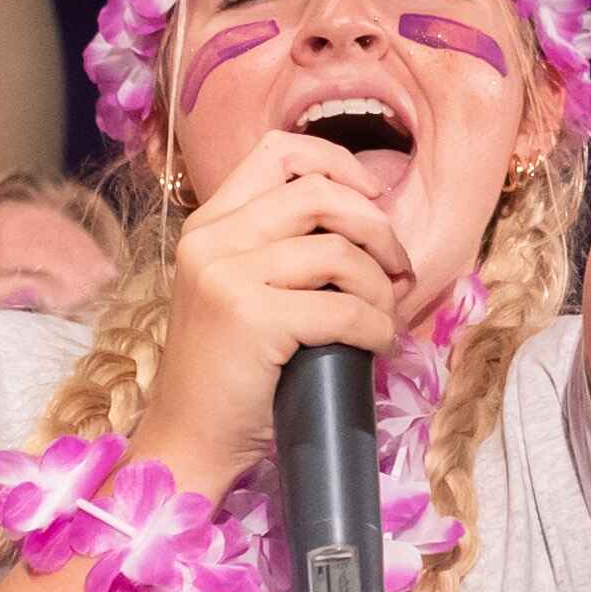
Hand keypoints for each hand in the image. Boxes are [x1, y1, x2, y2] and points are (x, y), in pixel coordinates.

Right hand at [124, 128, 410, 485]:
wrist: (191, 439)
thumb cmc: (230, 374)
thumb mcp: (241, 292)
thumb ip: (281, 250)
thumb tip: (372, 225)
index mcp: (209, 224)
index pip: (279, 152)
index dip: (339, 163)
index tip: (374, 197)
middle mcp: (212, 240)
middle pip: (320, 194)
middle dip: (377, 228)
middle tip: (399, 270)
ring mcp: (226, 276)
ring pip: (338, 251)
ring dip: (380, 287)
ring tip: (384, 317)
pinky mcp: (251, 317)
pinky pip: (343, 307)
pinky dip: (376, 327)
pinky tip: (378, 345)